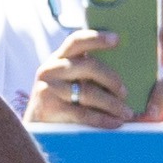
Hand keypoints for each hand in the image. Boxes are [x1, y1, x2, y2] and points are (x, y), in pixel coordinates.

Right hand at [28, 27, 142, 127]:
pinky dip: (103, 119)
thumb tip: (125, 70)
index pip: (76, 40)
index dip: (96, 38)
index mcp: (59, 57)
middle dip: (111, 79)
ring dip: (112, 103)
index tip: (117, 39)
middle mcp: (52, 69)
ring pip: (88, 92)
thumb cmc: (63, 99)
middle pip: (88, 66)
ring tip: (127, 112)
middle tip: (125, 92)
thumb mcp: (69, 79)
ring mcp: (49, 88)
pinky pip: (83, 114)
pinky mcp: (50, 109)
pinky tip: (115, 122)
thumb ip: (87, 71)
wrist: (36, 124)